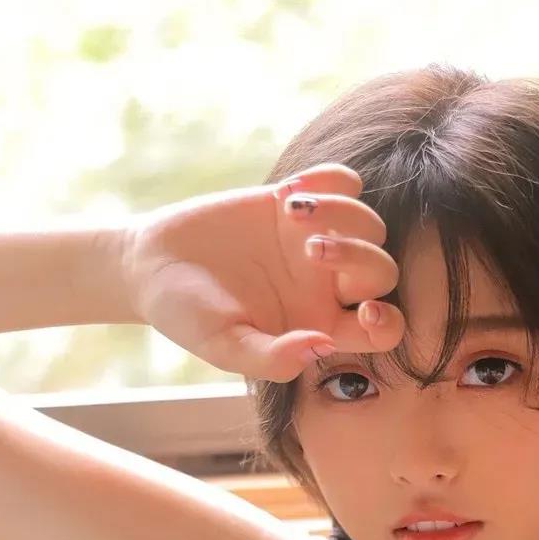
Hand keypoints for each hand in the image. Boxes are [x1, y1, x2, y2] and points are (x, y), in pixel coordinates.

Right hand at [120, 162, 406, 380]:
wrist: (150, 265)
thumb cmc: (187, 318)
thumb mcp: (223, 346)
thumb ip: (271, 359)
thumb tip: (322, 347)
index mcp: (318, 327)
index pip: (381, 330)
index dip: (388, 323)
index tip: (362, 311)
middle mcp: (324, 286)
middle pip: (382, 271)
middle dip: (361, 258)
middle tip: (311, 251)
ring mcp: (311, 241)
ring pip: (369, 223)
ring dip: (344, 214)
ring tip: (293, 214)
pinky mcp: (291, 202)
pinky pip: (343, 183)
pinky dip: (333, 180)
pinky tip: (292, 192)